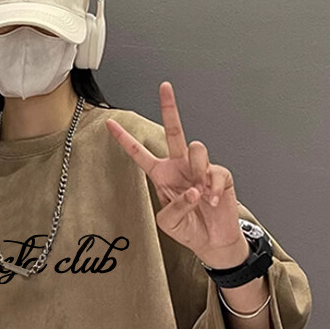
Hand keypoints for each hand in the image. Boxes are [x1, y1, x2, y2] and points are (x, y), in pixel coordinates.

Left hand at [105, 81, 249, 268]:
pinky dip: (212, 189)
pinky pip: (215, 172)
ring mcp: (200, 169)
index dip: (124, 139)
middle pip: (174, 131)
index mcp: (161, 175)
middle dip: (169, 108)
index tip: (110, 123)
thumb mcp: (168, 222)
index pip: (140, 153)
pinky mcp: (219, 175)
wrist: (212, 241)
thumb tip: (193, 188)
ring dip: (197, 171)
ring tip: (199, 193)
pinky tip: (211, 201)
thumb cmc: (188, 228)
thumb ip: (174, 205)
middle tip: (164, 87)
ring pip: (197, 149)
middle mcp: (180, 166)